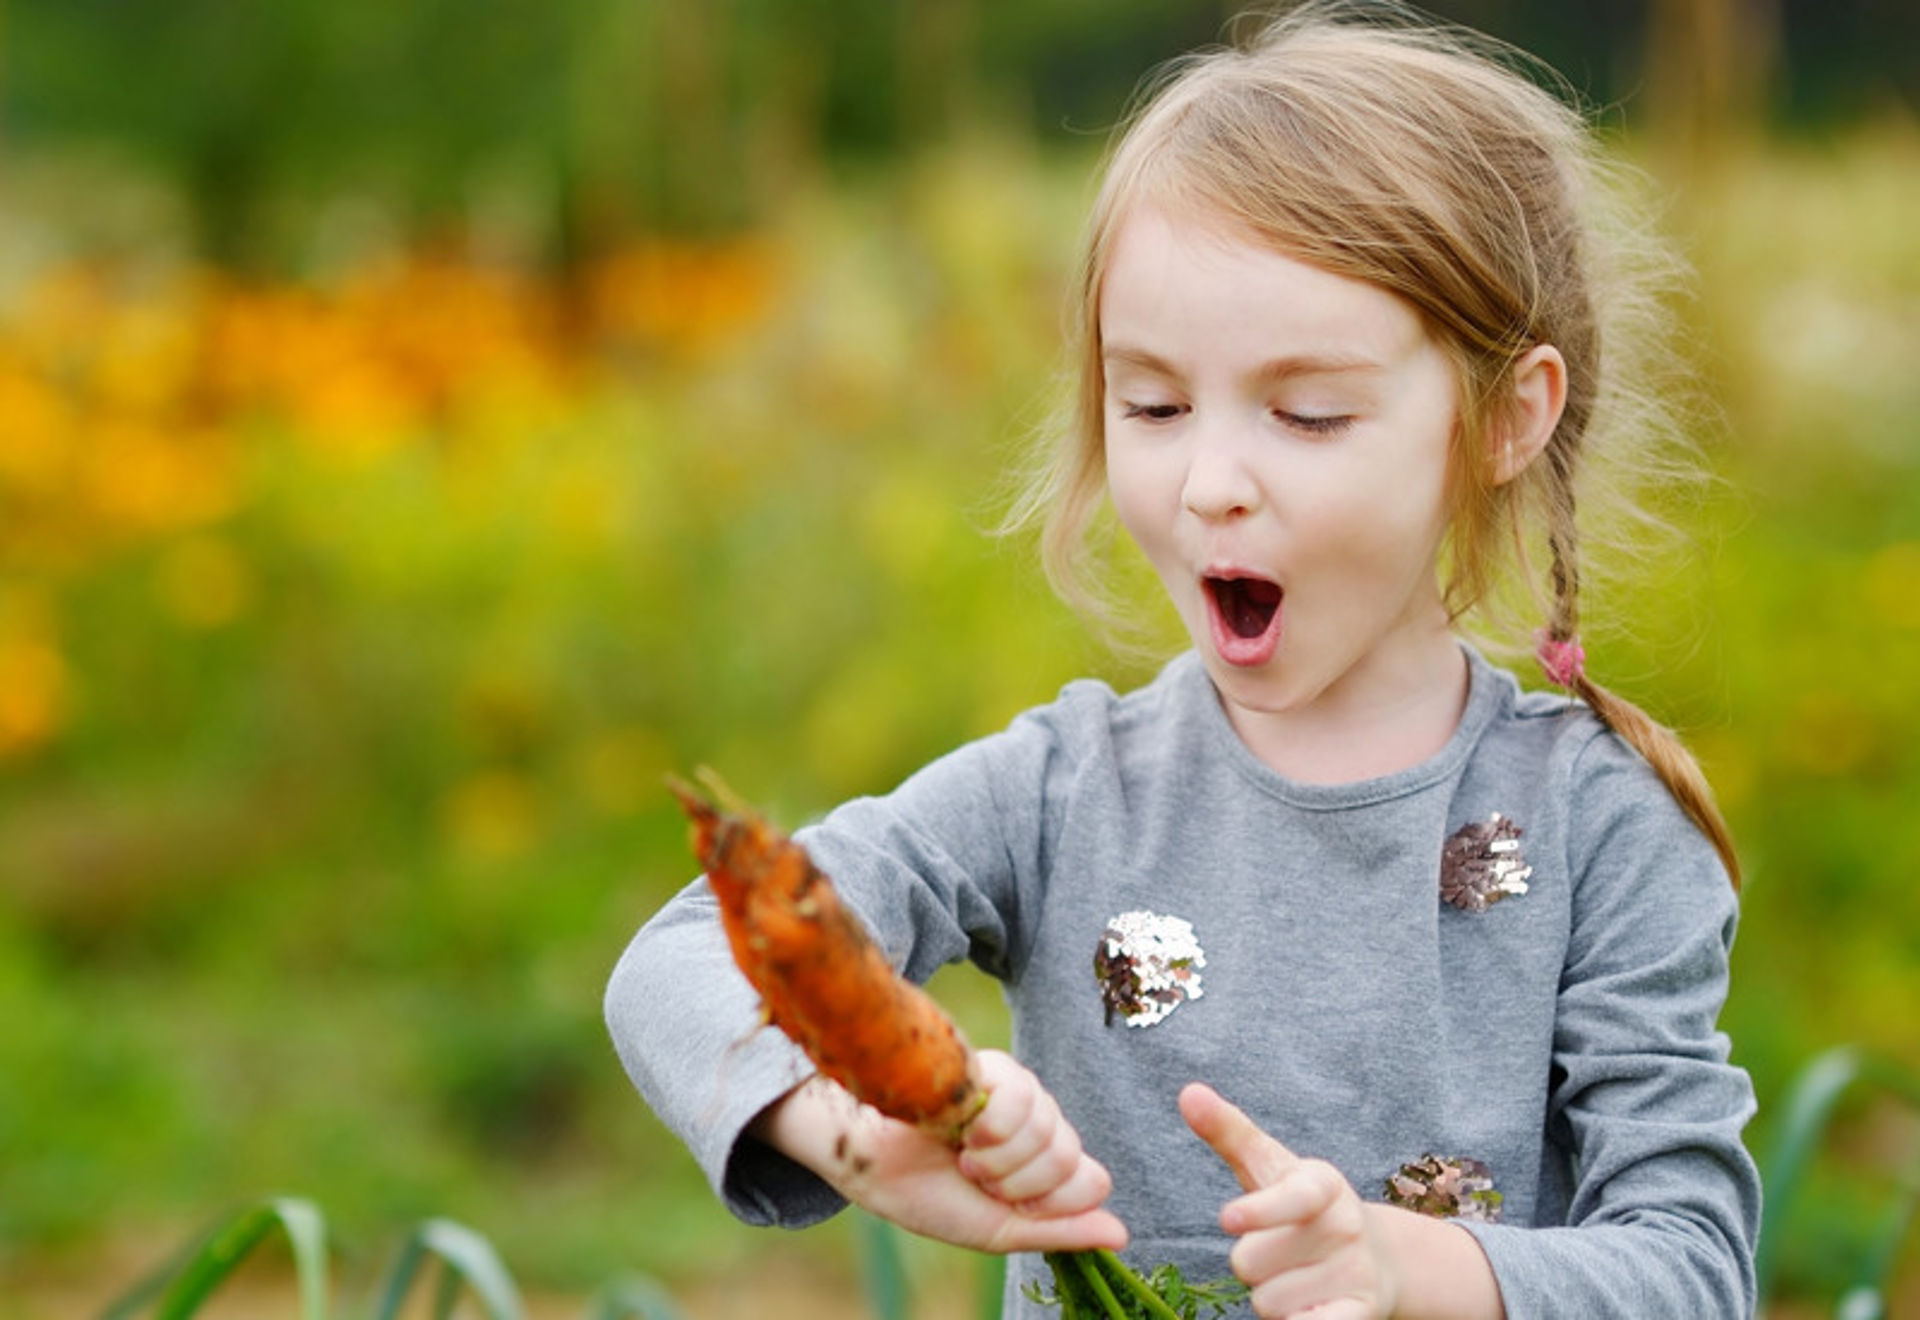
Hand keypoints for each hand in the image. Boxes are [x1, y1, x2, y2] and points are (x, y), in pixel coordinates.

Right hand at [756, 1052, 1126, 1254]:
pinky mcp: (995, 1066)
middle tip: (976, 1176)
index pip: (1094, 1180)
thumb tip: (1122, 1236)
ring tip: (964, 1153)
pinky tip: (960, 1129)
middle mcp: (1042, 1125)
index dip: (1050, 1202)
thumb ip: (1061, 1231)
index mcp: (1047, 1166)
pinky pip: (1022, 1098)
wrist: (871, 1160)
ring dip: (999, 1157)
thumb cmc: (929, 1195)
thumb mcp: (999, 1230)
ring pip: (1051, 1130)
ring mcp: (1021, 1092)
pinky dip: (988, 1128)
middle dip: (1018, 1182)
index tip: (1005, 1203)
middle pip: (1072, 1157)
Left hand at [1180, 1082, 1396, 1319]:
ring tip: (1296, 1277)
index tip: (1227, 1218)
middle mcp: (1344, 1226)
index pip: (1290, 1198)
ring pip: (1268, 1303)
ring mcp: (1356, 1272)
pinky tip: (1307, 1310)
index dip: (1259, 1210)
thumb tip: (1187, 1091)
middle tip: (1274, 1251)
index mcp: (1322, 1183)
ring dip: (1270, 1297)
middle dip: (1249, 1263)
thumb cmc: (1303, 1207)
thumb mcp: (1269, 1166)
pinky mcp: (1361, 1313)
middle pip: (1251, 1263)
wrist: (1376, 1258)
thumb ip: (1228, 1131)